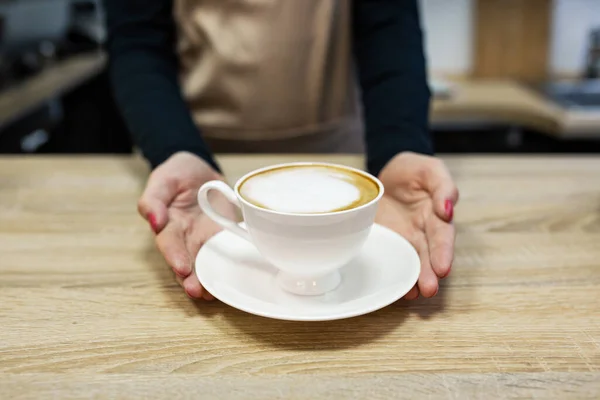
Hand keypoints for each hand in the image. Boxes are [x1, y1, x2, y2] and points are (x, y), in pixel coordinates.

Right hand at [138, 151, 235, 299]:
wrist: (201, 169)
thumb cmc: (178, 173)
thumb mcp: (163, 179)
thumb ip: (153, 199)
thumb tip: (153, 220)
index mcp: (168, 224)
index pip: (169, 243)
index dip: (174, 256)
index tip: (182, 269)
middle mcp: (185, 238)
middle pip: (185, 262)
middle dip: (190, 279)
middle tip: (196, 291)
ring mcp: (204, 240)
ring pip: (204, 265)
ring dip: (207, 281)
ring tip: (212, 294)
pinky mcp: (222, 238)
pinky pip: (225, 255)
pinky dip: (228, 268)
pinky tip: (233, 280)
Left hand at [376, 152, 457, 298]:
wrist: (386, 172)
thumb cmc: (413, 170)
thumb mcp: (430, 170)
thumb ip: (442, 186)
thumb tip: (447, 208)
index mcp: (437, 217)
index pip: (442, 238)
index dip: (443, 253)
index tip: (443, 268)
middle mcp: (423, 234)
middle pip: (428, 256)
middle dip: (429, 274)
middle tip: (429, 289)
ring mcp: (403, 240)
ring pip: (411, 263)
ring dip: (413, 279)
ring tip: (412, 294)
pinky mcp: (386, 242)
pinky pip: (390, 259)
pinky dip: (393, 273)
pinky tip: (394, 287)